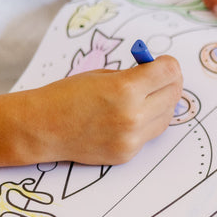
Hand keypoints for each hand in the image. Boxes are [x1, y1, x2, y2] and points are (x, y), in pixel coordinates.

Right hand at [33, 56, 182, 164]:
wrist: (42, 127)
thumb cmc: (68, 95)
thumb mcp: (103, 76)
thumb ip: (134, 76)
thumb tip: (160, 75)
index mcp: (126, 88)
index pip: (169, 72)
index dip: (169, 65)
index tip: (163, 63)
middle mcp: (133, 115)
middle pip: (174, 94)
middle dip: (170, 82)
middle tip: (161, 78)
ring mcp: (131, 138)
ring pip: (167, 117)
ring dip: (162, 104)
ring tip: (148, 97)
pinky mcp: (127, 154)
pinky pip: (150, 134)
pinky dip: (147, 123)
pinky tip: (131, 116)